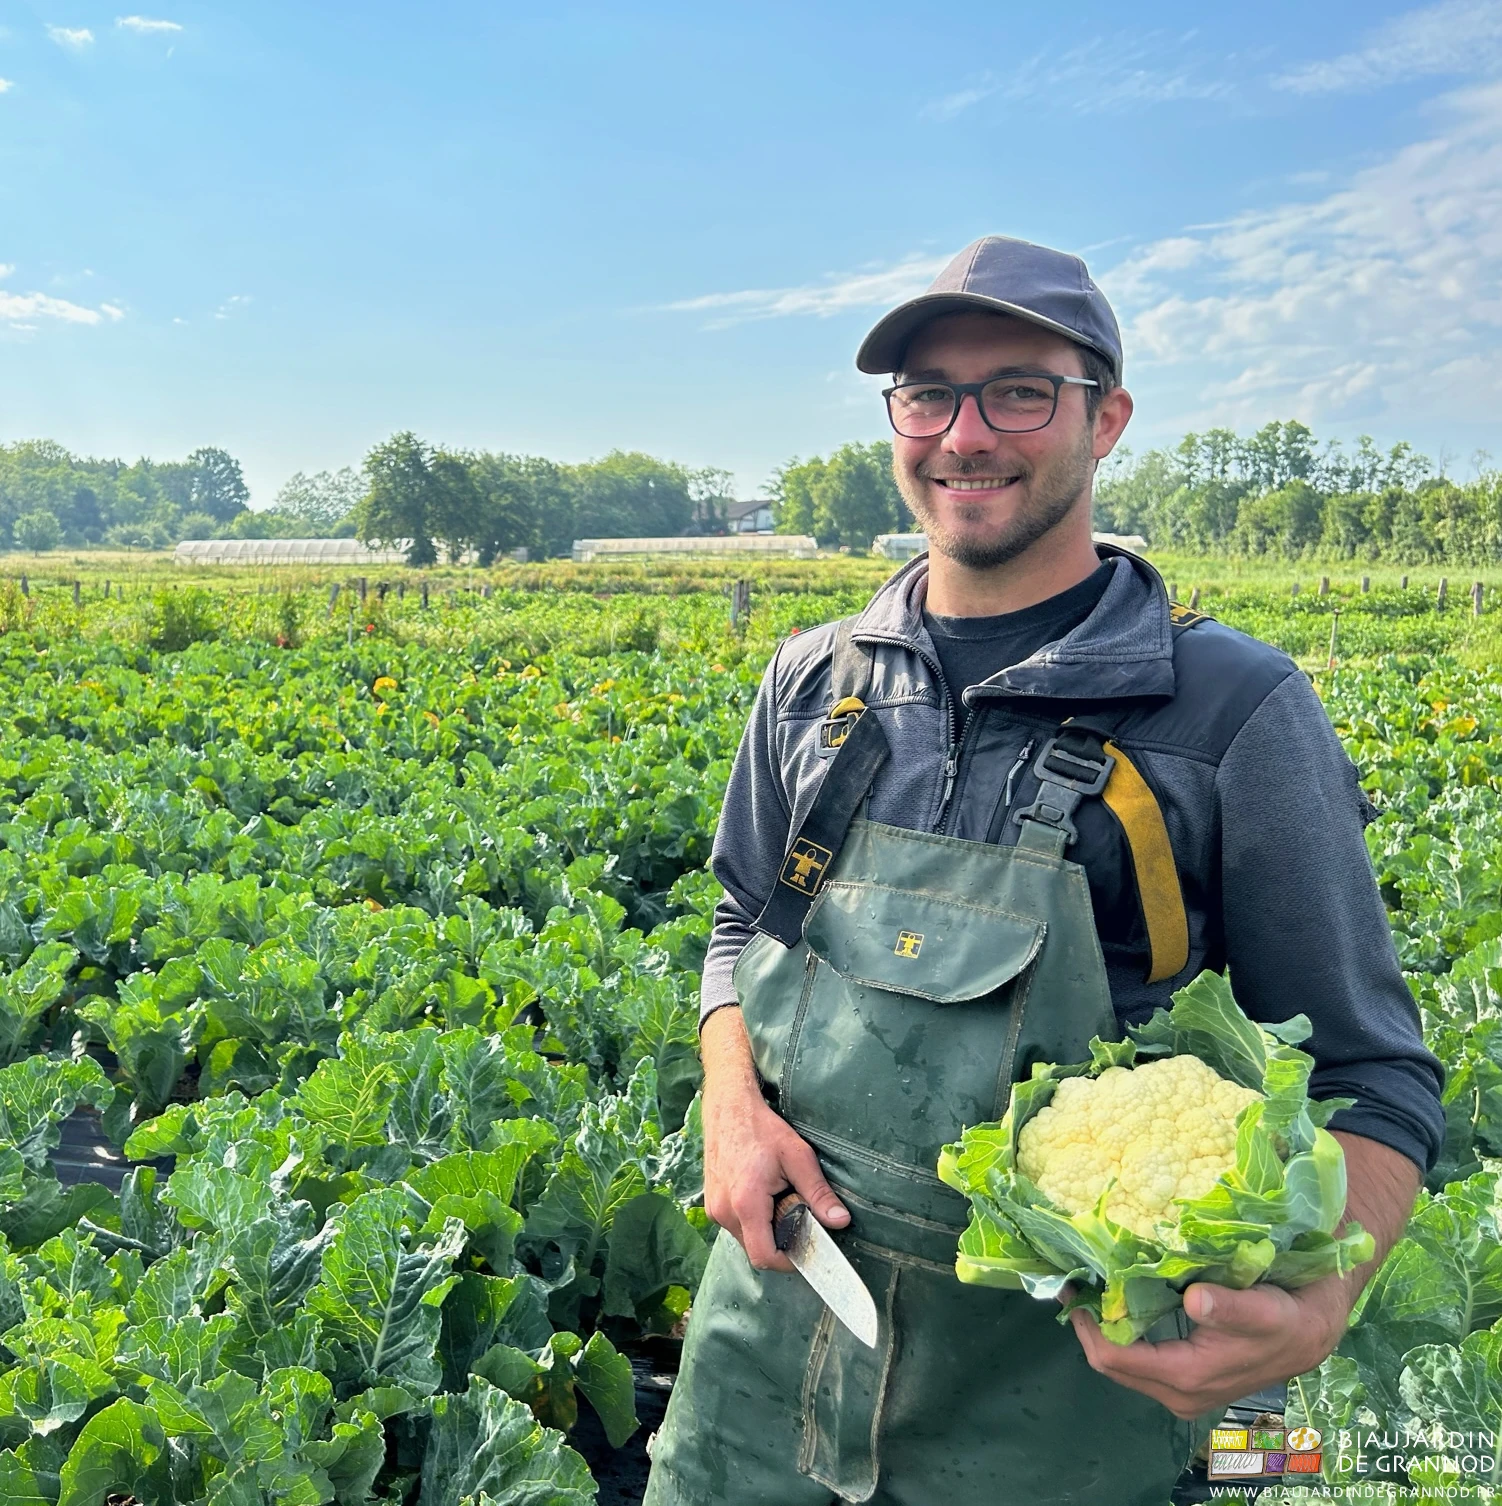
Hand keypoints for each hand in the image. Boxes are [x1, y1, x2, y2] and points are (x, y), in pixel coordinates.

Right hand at [700, 1007, 848, 1271]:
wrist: (728, 1107)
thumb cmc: (763, 1129)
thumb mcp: (798, 1156)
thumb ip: (818, 1192)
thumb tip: (841, 1221)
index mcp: (746, 1203)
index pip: (765, 1256)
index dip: (789, 1261)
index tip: (807, 1248)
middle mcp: (724, 1211)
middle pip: (756, 1250)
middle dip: (780, 1243)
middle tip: (797, 1218)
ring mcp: (714, 1208)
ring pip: (745, 1239)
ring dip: (766, 1231)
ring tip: (780, 1200)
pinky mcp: (712, 1202)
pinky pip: (736, 1225)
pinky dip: (753, 1220)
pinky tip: (764, 1195)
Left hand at [1068, 1277, 1351, 1420]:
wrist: (1309, 1334)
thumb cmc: (1284, 1318)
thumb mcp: (1263, 1309)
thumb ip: (1230, 1308)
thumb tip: (1195, 1300)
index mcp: (1187, 1376)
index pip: (1114, 1359)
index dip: (1088, 1326)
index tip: (1072, 1288)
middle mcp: (1178, 1392)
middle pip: (1111, 1364)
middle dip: (1090, 1326)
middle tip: (1074, 1281)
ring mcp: (1180, 1390)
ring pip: (1123, 1363)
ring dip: (1105, 1329)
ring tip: (1091, 1285)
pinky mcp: (1185, 1380)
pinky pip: (1139, 1360)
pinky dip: (1123, 1333)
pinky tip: (1119, 1300)